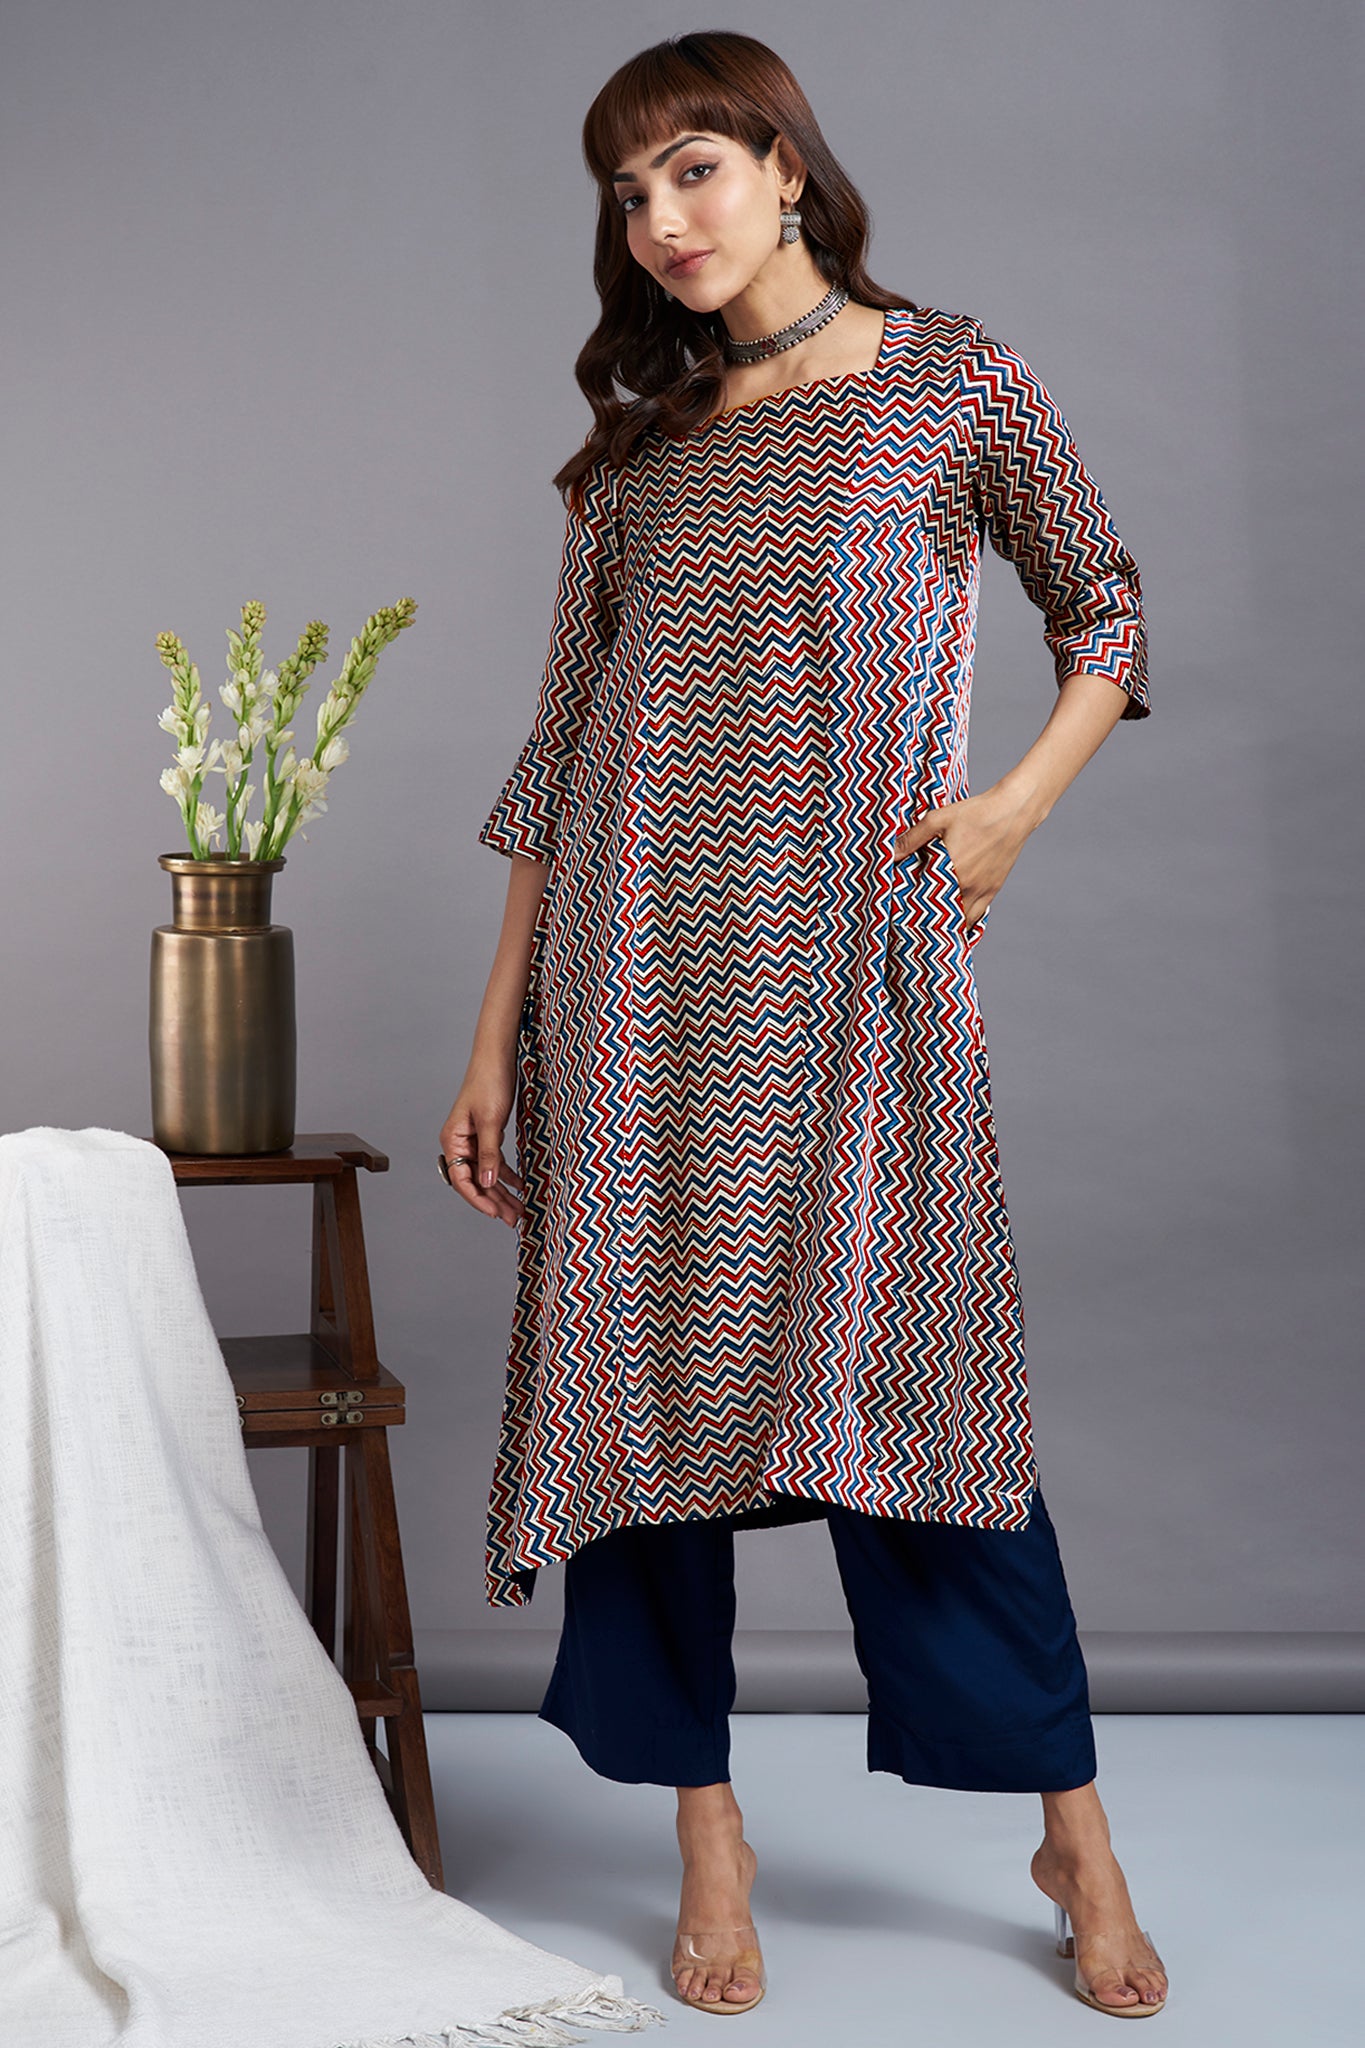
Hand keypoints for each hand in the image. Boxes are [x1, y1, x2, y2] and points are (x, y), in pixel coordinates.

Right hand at [439, 1056, 526, 1228]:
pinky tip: (519, 1186)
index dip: (478, 1199)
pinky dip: (507, 1174)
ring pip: (487, 1173)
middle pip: (475, 1180)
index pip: (461, 1179)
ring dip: (502, 1191)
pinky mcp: (488, 1134)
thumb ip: (490, 1153)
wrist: (498, 1056)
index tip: (495, 1213)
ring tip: (519, 1210)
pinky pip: (495, 1162)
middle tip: (514, 1218)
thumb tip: (487, 1183)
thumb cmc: (489, 1081)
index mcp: (453, 1140)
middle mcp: (460, 1142)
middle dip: (494, 1201)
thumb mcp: (492, 1121)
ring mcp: (473, 1139)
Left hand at [892, 786, 1033, 928]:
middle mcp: (967, 886)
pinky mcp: (993, 889)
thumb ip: (912, 838)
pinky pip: (977, 916)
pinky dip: (965, 921)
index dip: (912, 912)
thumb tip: (891, 853)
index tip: (901, 916)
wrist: (1013, 811)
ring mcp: (982, 891)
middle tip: (914, 924)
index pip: (925, 902)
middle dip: (928, 922)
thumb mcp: (938, 819)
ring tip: (933, 927)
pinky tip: (956, 920)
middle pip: (943, 917)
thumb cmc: (976, 812)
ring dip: (948, 925)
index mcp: (951, 870)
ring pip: (962, 921)